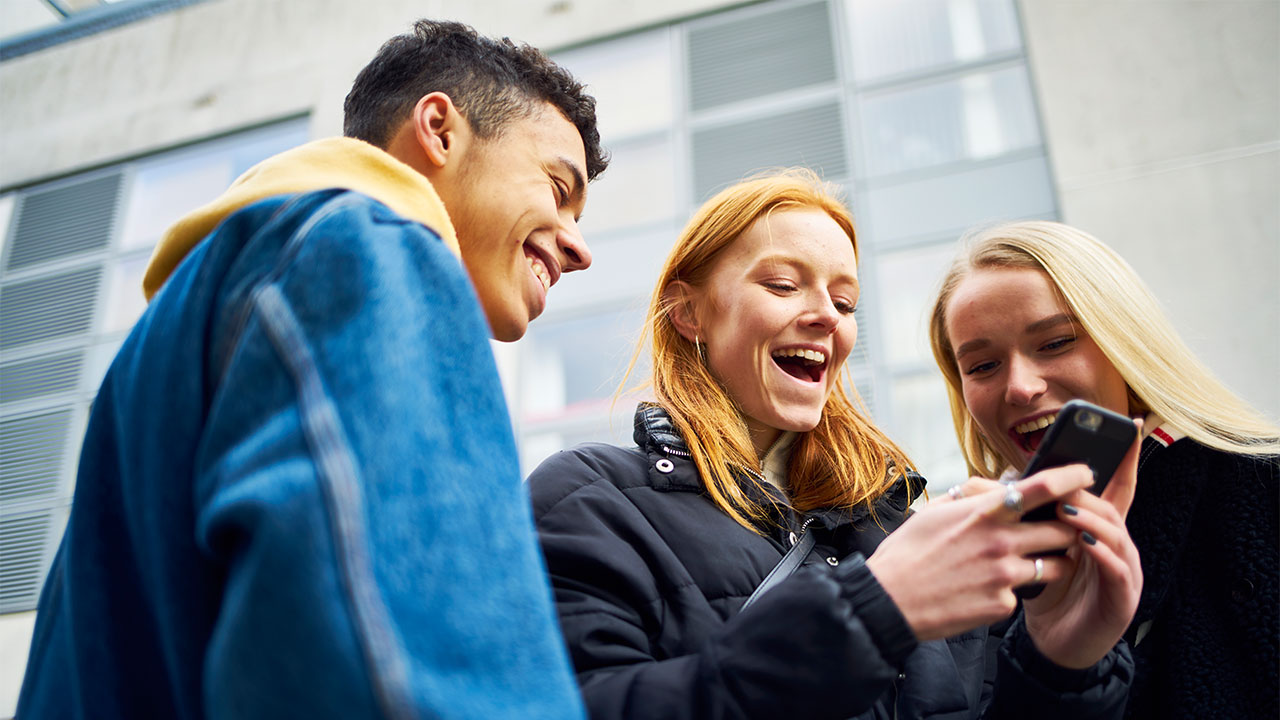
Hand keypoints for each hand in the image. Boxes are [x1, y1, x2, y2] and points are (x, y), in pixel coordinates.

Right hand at [866, 467, 1091, 641]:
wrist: (889, 601)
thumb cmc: (906, 553)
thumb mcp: (934, 512)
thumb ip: (971, 498)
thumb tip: (994, 487)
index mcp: (983, 513)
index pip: (1042, 487)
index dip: (1072, 477)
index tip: (1087, 473)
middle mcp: (1000, 541)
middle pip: (1062, 529)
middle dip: (1069, 528)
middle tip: (1064, 529)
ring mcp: (1005, 575)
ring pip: (1056, 566)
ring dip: (1053, 562)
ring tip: (1035, 562)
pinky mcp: (1003, 605)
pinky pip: (1024, 594)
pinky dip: (1014, 591)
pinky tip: (988, 590)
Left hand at [1022, 420, 1143, 668]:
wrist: (1052, 643)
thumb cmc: (1045, 590)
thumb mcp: (1034, 547)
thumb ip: (1023, 516)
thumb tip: (991, 483)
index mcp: (1098, 529)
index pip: (1115, 487)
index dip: (1125, 457)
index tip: (1132, 425)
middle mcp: (1117, 546)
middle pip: (1114, 506)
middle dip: (1094, 488)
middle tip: (1068, 476)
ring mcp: (1124, 572)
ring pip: (1116, 535)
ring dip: (1094, 518)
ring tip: (1068, 508)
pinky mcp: (1121, 600)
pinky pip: (1117, 571)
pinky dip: (1103, 554)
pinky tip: (1085, 544)